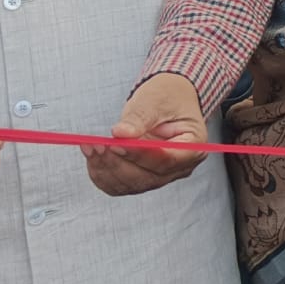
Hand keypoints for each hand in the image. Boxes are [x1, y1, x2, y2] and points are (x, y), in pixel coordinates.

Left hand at [82, 73, 208, 196]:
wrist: (167, 101)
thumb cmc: (168, 97)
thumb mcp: (156, 100)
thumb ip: (140, 118)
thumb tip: (121, 133)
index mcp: (193, 147)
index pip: (166, 160)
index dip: (139, 155)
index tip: (115, 143)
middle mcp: (180, 168)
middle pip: (147, 177)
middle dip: (117, 162)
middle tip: (96, 143)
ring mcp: (161, 176)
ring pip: (130, 184)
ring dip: (106, 168)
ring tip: (90, 145)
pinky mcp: (142, 179)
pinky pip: (119, 185)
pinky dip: (102, 173)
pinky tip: (93, 155)